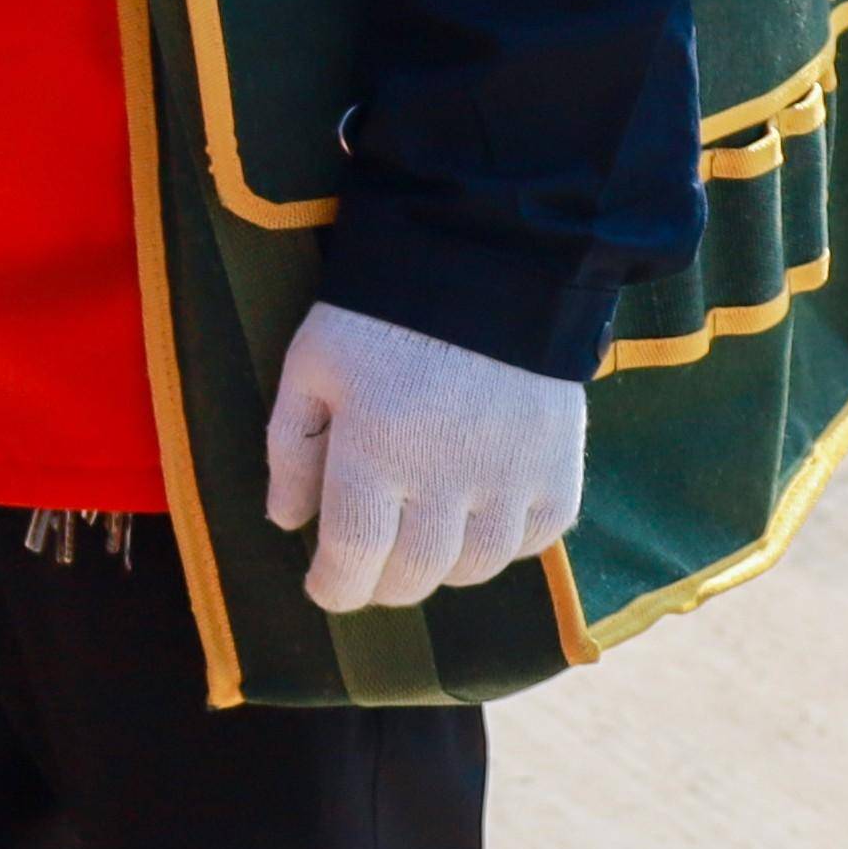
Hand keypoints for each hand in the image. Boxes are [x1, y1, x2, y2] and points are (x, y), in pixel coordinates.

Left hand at [263, 302, 585, 614]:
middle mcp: (446, 476)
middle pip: (414, 576)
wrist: (491, 260)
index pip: (353, 558)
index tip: (324, 587)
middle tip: (370, 564)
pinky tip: (477, 514)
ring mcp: (511, 478)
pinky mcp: (560, 470)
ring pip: (474, 568)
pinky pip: (534, 543)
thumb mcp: (310, 367)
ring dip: (440, 567)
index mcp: (375, 449)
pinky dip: (502, 544)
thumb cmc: (382, 315)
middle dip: (382, 583)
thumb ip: (292, 449)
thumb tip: (287, 522)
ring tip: (421, 536)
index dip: (334, 588)